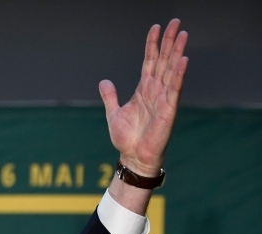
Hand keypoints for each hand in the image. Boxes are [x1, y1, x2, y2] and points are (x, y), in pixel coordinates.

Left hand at [99, 19, 188, 176]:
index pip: (149, 61)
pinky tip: (183, 60)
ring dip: (177, 52)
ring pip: (171, 70)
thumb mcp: (113, 113)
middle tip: (176, 22)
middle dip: (169, 41)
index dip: (152, 45)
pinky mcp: (168, 110)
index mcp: (143, 90)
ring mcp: (163, 99)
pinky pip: (174, 89)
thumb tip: (104, 81)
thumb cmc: (127, 138)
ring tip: (183, 34)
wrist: (133, 157)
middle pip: (164, 60)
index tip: (156, 28)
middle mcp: (155, 91)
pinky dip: (178, 75)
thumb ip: (110, 96)